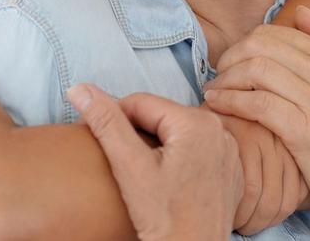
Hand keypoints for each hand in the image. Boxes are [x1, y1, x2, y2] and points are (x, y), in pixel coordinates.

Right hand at [67, 84, 241, 240]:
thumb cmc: (165, 220)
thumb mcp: (129, 167)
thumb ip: (106, 122)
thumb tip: (80, 89)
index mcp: (197, 122)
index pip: (139, 102)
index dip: (112, 119)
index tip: (96, 140)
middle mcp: (220, 130)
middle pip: (160, 117)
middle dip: (135, 134)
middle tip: (121, 163)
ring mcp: (228, 151)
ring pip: (177, 134)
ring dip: (155, 146)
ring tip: (142, 174)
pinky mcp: (230, 170)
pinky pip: (196, 152)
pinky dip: (177, 160)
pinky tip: (165, 182)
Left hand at [203, 6, 309, 239]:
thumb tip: (300, 11)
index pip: (276, 33)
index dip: (245, 44)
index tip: (230, 62)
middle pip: (262, 46)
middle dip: (230, 58)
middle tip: (217, 74)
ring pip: (256, 70)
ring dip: (225, 79)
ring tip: (214, 91)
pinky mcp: (307, 132)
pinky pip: (257, 104)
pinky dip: (229, 101)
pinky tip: (216, 105)